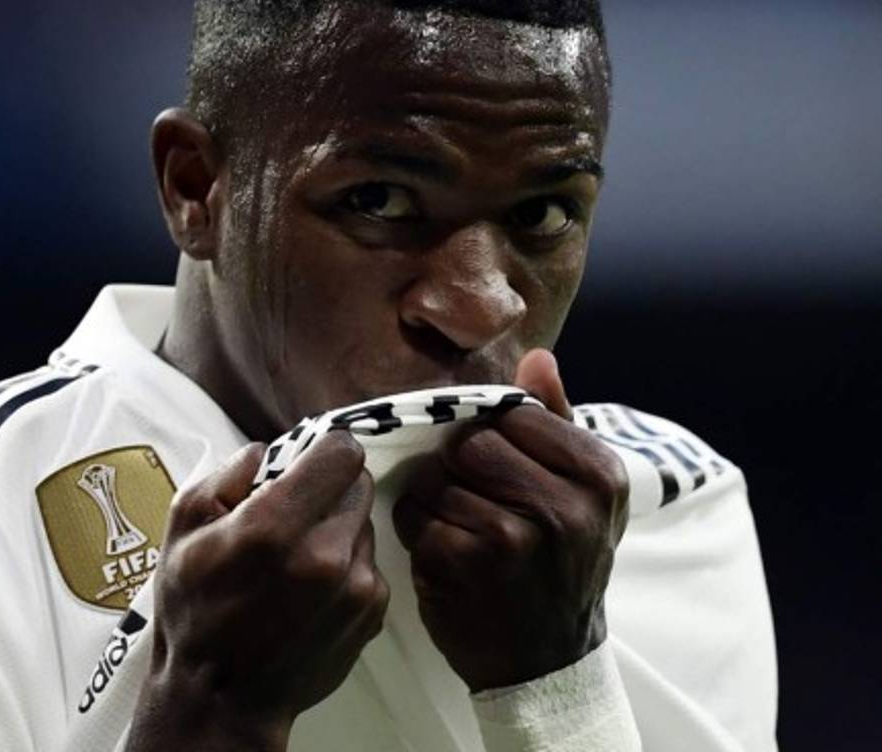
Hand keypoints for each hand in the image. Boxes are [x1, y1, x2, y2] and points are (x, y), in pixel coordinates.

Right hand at [127, 433, 388, 751]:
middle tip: (294, 512)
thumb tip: (263, 451)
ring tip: (296, 557)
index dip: (323, 449)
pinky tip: (310, 589)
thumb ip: (223, 476)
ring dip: (337, 527)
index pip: (341, 452)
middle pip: (357, 484)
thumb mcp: (182, 530)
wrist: (223, 698)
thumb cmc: (195, 613)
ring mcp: (356, 585)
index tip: (305, 462)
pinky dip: (347, 564)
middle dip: (327, 488)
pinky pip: (369, 562)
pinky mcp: (372, 611)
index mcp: (274, 526)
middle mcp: (325, 554)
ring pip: (364, 523)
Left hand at [391, 349, 629, 692]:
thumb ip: (557, 420)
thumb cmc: (562, 562)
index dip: (493, 435)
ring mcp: (512, 539)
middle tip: (471, 495)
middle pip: (470, 442)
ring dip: (433, 497)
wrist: (549, 658)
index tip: (498, 466)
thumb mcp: (582, 493)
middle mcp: (563, 507)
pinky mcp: (463, 566)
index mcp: (600, 476)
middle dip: (457, 464)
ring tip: (459, 524)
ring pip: (435, 477)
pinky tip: (442, 550)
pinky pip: (415, 516)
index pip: (514, 415)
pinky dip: (417, 528)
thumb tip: (537, 357)